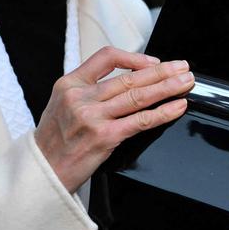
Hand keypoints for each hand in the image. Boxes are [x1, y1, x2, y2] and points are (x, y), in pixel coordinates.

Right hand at [34, 48, 192, 192]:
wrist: (43, 171)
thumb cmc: (54, 141)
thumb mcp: (61, 104)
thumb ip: (88, 90)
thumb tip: (126, 81)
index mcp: (70, 84)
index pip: (106, 57)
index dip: (134, 58)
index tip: (154, 62)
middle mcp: (81, 97)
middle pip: (129, 77)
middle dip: (162, 72)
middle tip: (182, 67)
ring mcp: (92, 117)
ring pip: (138, 96)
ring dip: (167, 87)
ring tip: (186, 82)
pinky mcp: (104, 137)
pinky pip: (141, 121)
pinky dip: (163, 112)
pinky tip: (176, 106)